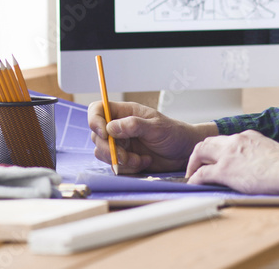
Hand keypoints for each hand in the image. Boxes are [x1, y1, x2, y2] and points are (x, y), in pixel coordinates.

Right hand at [88, 100, 217, 173]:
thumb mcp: (156, 127)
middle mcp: (119, 127)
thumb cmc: (173, 133)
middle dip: (109, 149)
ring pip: (103, 152)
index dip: (95, 120)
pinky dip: (128, 167)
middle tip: (125, 156)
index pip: (98, 109)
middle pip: (97, 135)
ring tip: (140, 159)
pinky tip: (144, 162)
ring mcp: (120, 143)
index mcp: (125, 112)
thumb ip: (134, 125)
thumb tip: (110, 127)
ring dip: (120, 160)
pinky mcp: (124, 158)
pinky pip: (115, 165)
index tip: (104, 133)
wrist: (184, 152)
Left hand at [185, 130, 278, 194]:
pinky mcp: (225, 170)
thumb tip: (260, 164)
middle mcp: (236, 140)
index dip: (218, 149)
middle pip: (209, 142)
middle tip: (197, 165)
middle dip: (200, 153)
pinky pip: (202, 173)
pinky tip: (192, 184)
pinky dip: (194, 178)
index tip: (216, 158)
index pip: (226, 140)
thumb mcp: (271, 151)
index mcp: (248, 136)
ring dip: (193, 163)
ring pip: (201, 152)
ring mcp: (228, 154)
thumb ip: (260, 154)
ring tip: (191, 173)